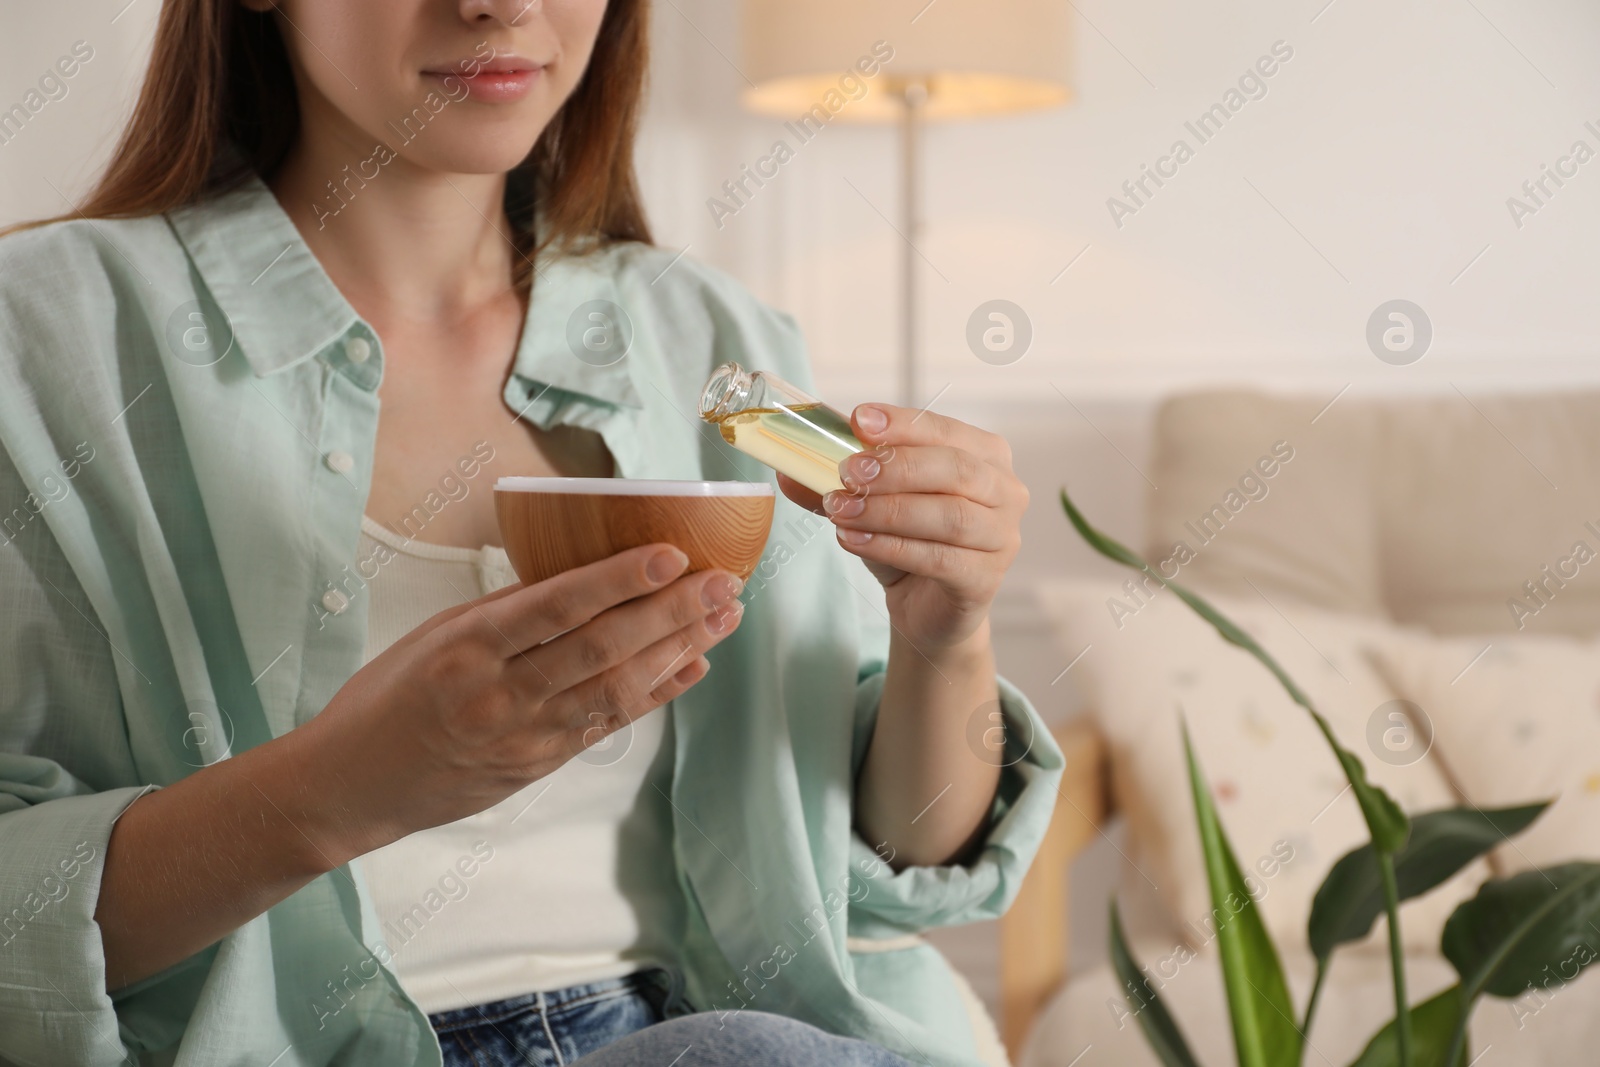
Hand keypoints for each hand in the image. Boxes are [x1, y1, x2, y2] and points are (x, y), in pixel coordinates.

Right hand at [299, 545, 744, 854]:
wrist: (352, 786)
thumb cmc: (387, 697)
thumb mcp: (435, 635)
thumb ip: (508, 612)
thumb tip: (586, 577)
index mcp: (465, 648)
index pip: (556, 607)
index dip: (619, 580)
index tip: (671, 555)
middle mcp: (499, 694)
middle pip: (602, 648)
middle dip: (672, 612)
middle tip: (726, 582)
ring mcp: (524, 737)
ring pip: (617, 688)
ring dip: (679, 649)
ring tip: (724, 617)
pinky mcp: (539, 766)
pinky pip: (608, 722)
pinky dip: (656, 693)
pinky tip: (692, 665)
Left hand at [778, 403, 1026, 651]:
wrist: (927, 608)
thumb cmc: (909, 541)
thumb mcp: (872, 504)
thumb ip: (838, 483)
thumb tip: (788, 469)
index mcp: (986, 455)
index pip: (945, 430)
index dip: (902, 423)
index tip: (858, 419)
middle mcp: (1005, 492)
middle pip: (955, 470)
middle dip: (896, 468)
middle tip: (847, 472)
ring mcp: (1002, 538)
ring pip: (949, 516)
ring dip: (888, 510)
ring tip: (840, 510)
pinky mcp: (986, 579)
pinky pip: (941, 559)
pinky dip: (893, 547)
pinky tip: (855, 541)